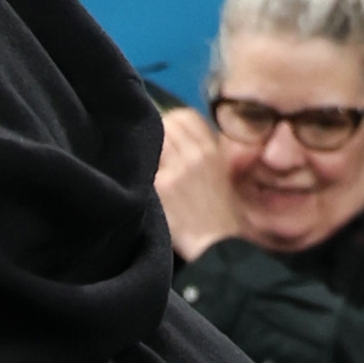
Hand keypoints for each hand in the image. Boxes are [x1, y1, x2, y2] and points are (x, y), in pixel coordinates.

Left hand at [157, 93, 239, 256]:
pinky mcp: (161, 187)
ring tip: (148, 166)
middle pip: (166, 124)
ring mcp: (177, 169)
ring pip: (154, 142)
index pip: (185, 116)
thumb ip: (203, 151)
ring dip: (148, 151)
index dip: (172, 121)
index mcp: (212, 149)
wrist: (216, 246)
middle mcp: (195, 154)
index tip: (167, 134)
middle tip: (152, 152)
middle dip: (157, 135)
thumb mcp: (222, 173)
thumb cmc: (220, 215)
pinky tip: (143, 183)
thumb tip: (178, 133)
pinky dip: (141, 171)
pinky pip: (145, 166)